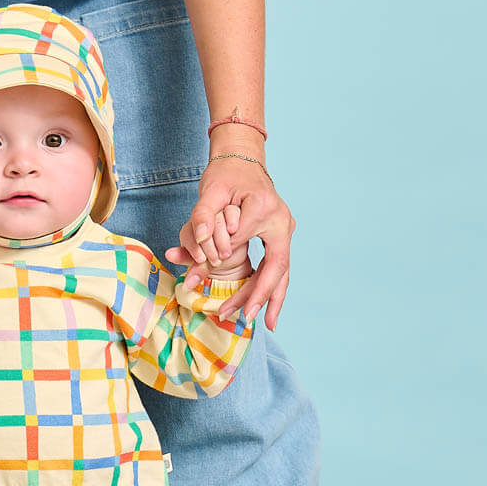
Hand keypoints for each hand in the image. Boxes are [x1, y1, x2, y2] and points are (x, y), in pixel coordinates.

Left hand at [166, 155, 294, 329]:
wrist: (241, 160)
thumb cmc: (224, 175)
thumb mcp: (210, 192)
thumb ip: (202, 216)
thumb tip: (202, 244)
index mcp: (265, 209)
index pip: (242, 244)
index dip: (222, 259)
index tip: (205, 274)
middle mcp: (282, 222)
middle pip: (276, 267)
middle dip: (260, 295)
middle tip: (246, 318)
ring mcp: (284, 230)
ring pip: (281, 272)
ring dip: (272, 299)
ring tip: (269, 325)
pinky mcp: (279, 237)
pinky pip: (277, 269)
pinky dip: (272, 289)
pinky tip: (267, 310)